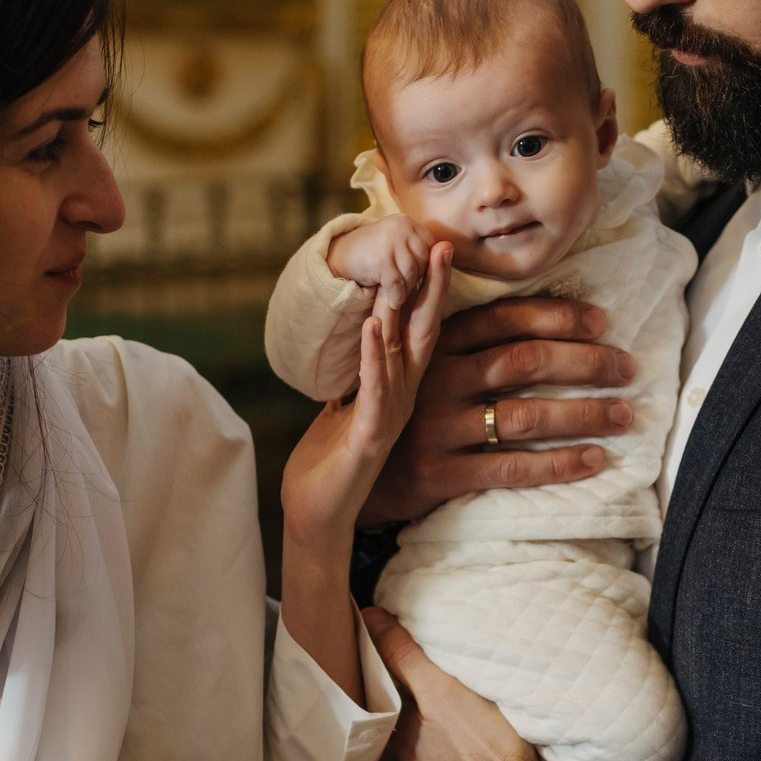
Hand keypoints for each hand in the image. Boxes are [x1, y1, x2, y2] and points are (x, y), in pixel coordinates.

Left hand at [282, 244, 453, 551]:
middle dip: (432, 288)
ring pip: (404, 354)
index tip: (434, 250)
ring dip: (408, 310)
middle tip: (442, 245)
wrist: (318, 515)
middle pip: (422, 333)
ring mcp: (389, 416)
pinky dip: (372, 356)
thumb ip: (362, 374)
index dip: (426, 292)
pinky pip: (374, 389)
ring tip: (413, 269)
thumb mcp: (347, 406)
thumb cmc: (330, 462)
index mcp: (395, 388)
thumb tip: (364, 339)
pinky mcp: (370, 436)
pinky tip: (372, 325)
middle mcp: (401, 398)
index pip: (417, 331)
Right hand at [326, 214, 440, 310]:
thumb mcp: (398, 246)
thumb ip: (418, 249)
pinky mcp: (381, 258)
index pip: (430, 247)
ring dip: (407, 289)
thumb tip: (447, 255)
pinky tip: (394, 302)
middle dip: (417, 278)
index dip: (426, 266)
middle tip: (407, 289)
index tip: (417, 278)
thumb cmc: (374, 254)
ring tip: (401, 296)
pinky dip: (397, 296)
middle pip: (424, 260)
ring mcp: (391, 241)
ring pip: (412, 273)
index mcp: (409, 223)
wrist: (341, 255)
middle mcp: (402, 227)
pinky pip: (397, 283)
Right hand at [360, 297, 638, 525]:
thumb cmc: (396, 415)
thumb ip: (458, 343)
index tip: (601, 323)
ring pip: (522, 413)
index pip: (502, 319)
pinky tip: (593, 460)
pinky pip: (508, 467)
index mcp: (432, 347)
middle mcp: (434, 381)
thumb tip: (529, 319)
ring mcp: (435, 428)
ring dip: (582, 413)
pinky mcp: (437, 473)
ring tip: (623, 414)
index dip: (555, 317)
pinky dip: (557, 463)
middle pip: (521, 361)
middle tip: (626, 368)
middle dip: (582, 362)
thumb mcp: (414, 368)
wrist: (346, 478)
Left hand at [365, 607, 542, 760]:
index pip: (391, 718)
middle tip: (438, 739)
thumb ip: (407, 657)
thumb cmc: (488, 755)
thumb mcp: (447, 692)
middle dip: (416, 749)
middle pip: (407, 758)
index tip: (400, 699)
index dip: (396, 706)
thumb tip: (369, 619)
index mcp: (409, 743)